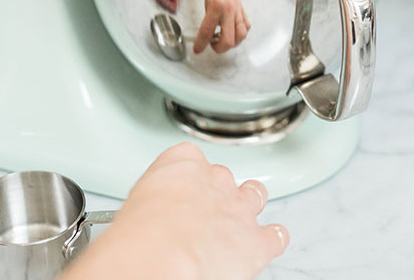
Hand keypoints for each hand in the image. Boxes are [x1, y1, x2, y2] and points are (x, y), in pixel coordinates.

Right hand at [61, 143, 288, 279]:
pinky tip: (267, 241)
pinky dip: (273, 238)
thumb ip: (153, 197)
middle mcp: (215, 179)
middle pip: (223, 176)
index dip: (189, 175)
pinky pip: (276, 235)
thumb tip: (146, 218)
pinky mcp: (257, 241)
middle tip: (204, 212)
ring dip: (249, 205)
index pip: (191, 157)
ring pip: (254, 194)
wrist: (160, 256)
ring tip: (241, 218)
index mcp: (183, 162)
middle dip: (217, 192)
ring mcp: (239, 208)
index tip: (182, 187)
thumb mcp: (136, 200)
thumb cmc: (140, 233)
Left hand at [194, 0, 250, 53]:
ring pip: (240, 36)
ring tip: (222, 39)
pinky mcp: (243, 9)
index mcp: (216, 6)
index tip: (198, 49)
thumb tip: (206, 36)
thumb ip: (208, 20)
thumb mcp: (206, 2)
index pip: (207, 31)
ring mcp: (238, 10)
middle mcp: (229, 9)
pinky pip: (246, 27)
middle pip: (228, 40)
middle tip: (211, 45)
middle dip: (219, 48)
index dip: (201, 43)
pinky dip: (240, 33)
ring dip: (231, 43)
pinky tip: (232, 31)